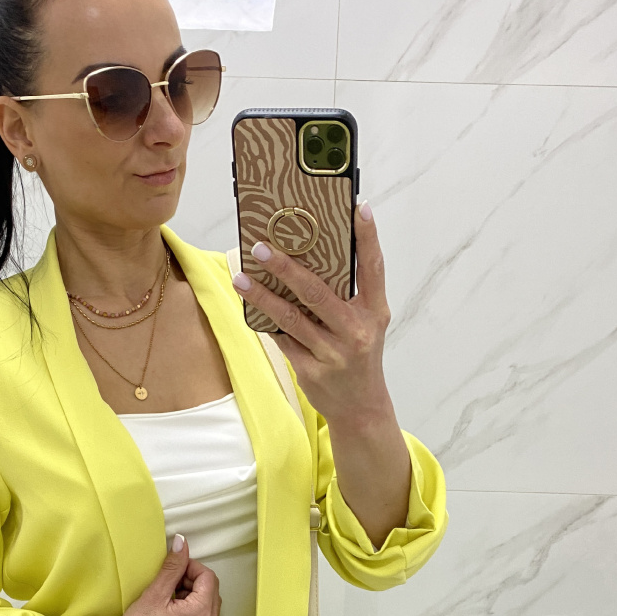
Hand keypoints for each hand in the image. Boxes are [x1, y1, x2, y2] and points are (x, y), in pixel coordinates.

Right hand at [108, 534, 220, 615]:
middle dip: (193, 581)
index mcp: (201, 613)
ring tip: (169, 599)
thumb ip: (172, 567)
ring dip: (193, 596)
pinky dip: (193, 611)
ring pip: (209, 605)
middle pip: (212, 590)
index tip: (173, 570)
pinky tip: (173, 614)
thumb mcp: (155, 593)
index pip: (208, 577)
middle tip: (169, 584)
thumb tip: (182, 543)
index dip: (191, 567)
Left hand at [231, 201, 391, 430]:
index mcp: (375, 312)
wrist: (361, 409)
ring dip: (263, 296)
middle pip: (318, 292)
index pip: (373, 268)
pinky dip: (265, 321)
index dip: (368, 237)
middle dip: (286, 267)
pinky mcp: (311, 371)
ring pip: (292, 318)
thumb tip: (312, 254)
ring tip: (241, 278)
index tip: (359, 206)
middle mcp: (356, 331)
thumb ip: (349, 294)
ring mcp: (333, 353)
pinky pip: (282, 339)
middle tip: (261, 247)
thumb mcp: (366, 323)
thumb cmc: (360, 356)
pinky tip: (250, 305)